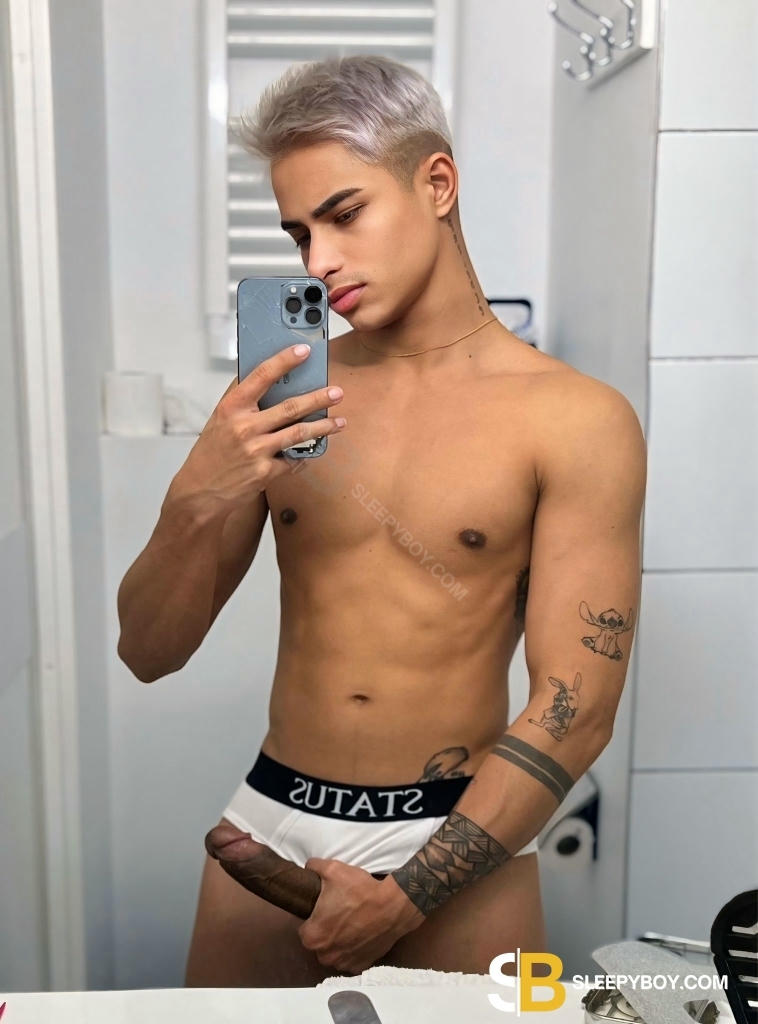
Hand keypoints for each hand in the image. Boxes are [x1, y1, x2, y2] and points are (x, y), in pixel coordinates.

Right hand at [167, 346, 346, 517]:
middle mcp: (244, 427)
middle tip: (337, 392)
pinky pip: (293, 460)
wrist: (199, 491)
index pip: (261, 376)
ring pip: (298, 433)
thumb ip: (242, 401)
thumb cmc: (210, 453)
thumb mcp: (220, 420)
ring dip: (323, 427)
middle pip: (290, 407)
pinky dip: (304, 455)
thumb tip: (267, 378)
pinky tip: (313, 450)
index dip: (285, 361)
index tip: (304, 351)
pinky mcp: (265, 472)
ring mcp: (256, 450)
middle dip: (318, 398)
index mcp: (231, 408)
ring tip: (339, 422)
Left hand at [297, 857, 424, 974]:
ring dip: (338, 942)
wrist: (393, 906)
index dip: (313, 918)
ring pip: (334, 953)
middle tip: (338, 913)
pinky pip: (350, 958)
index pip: (304, 930)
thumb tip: (308, 867)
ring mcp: (344, 964)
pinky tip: (360, 933)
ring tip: (350, 923)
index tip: (323, 909)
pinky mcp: (361, 966)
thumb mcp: (333, 869)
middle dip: (325, 930)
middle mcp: (325, 956)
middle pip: (318, 943)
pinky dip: (353, 949)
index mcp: (313, 937)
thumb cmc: (360, 890)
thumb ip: (314, 867)